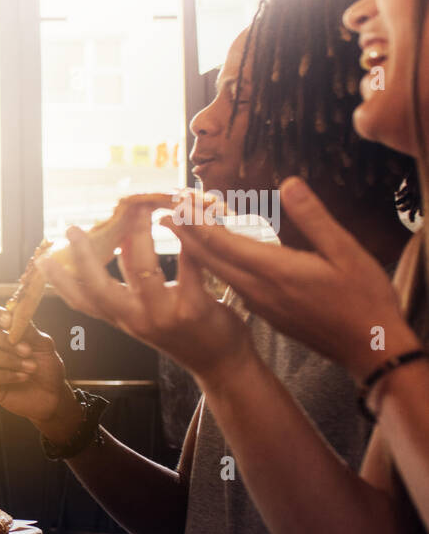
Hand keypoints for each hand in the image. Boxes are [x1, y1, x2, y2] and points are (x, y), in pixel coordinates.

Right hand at [0, 309, 77, 431]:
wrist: (52, 396)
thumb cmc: (48, 368)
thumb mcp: (44, 346)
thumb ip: (30, 331)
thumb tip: (15, 314)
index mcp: (7, 333)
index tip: (9, 321)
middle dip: (5, 341)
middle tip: (27, 350)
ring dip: (13, 361)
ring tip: (32, 368)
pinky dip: (9, 375)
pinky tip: (24, 378)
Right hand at [39, 207, 253, 389]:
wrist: (222, 365)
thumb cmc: (184, 335)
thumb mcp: (147, 316)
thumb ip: (130, 289)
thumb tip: (117, 248)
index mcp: (123, 319)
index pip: (82, 302)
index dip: (60, 281)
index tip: (42, 259)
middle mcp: (136, 319)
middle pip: (100, 287)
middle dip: (83, 256)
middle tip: (72, 229)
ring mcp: (163, 315)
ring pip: (141, 268)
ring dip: (137, 233)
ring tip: (138, 208)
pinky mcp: (194, 309)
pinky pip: (187, 266)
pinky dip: (185, 238)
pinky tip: (183, 216)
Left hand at [171, 177, 418, 380]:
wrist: (368, 349)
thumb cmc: (363, 300)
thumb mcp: (346, 252)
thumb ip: (314, 218)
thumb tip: (288, 184)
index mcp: (273, 271)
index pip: (222, 242)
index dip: (197, 219)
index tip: (178, 200)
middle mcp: (257, 289)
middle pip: (210, 257)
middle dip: (186, 231)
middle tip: (165, 209)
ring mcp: (258, 302)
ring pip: (217, 271)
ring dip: (196, 247)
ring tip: (180, 226)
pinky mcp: (264, 310)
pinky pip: (230, 282)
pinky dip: (215, 263)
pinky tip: (212, 254)